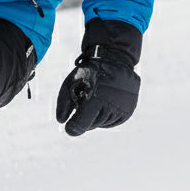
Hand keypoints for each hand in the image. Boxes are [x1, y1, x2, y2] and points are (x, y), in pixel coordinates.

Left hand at [56, 18, 142, 136]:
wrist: (115, 61)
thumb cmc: (90, 72)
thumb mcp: (72, 82)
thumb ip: (64, 103)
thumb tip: (61, 121)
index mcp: (96, 99)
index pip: (82, 123)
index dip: (73, 128)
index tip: (68, 129)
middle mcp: (111, 107)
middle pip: (91, 125)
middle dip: (83, 117)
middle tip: (82, 101)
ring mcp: (122, 110)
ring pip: (101, 124)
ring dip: (94, 117)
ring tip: (93, 99)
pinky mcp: (128, 112)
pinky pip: (112, 122)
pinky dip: (104, 117)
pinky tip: (101, 104)